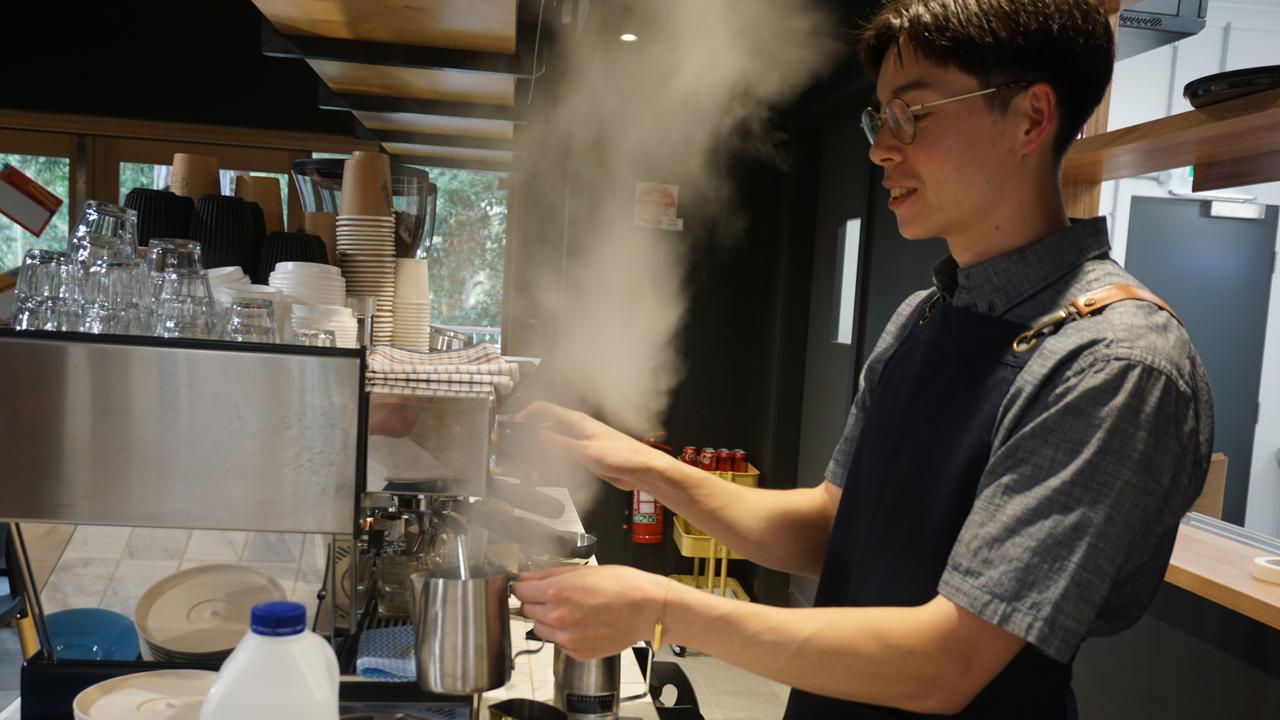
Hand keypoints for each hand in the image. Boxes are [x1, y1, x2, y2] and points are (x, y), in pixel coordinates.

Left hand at [512, 565, 667, 659]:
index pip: (520, 591)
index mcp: (556, 592)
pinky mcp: (576, 653)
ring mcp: (566, 638)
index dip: (523, 587)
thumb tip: (527, 578)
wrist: (647, 609)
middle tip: (558, 597)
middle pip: (528, 611)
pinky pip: (559, 643)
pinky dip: (565, 635)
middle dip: (538, 603)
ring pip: (540, 630)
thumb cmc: (622, 585)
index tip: (526, 587)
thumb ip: (549, 575)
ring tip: (573, 612)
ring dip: (549, 621)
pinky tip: (583, 624)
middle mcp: (556, 617)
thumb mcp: (582, 570)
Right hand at [515, 401, 675, 491]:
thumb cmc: (623, 455)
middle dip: (529, 445)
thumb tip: (536, 436)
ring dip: (539, 461)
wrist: (641, 470)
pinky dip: (550, 469)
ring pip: (550, 448)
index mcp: (575, 422)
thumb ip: (559, 444)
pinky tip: (545, 478)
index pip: (543, 410)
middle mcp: (576, 430)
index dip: (525, 416)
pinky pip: (560, 461)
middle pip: (543, 431)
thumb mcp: (585, 451)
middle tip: (518, 458)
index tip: (512, 427)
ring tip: (531, 475)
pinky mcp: (583, 458)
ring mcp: (579, 444)